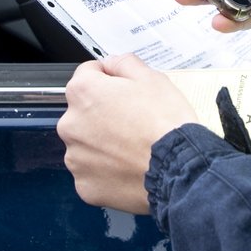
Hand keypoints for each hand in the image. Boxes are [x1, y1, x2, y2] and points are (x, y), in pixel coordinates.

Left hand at [59, 54, 197, 213]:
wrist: (178, 168)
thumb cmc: (166, 124)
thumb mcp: (152, 77)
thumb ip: (124, 63)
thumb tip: (112, 64)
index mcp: (83, 92)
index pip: (88, 74)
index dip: (109, 79)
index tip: (124, 90)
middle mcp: (71, 125)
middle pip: (84, 112)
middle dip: (103, 114)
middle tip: (133, 121)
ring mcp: (76, 158)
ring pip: (87, 145)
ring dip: (103, 144)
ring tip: (133, 148)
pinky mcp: (85, 186)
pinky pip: (92, 173)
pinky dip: (106, 171)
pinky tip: (128, 167)